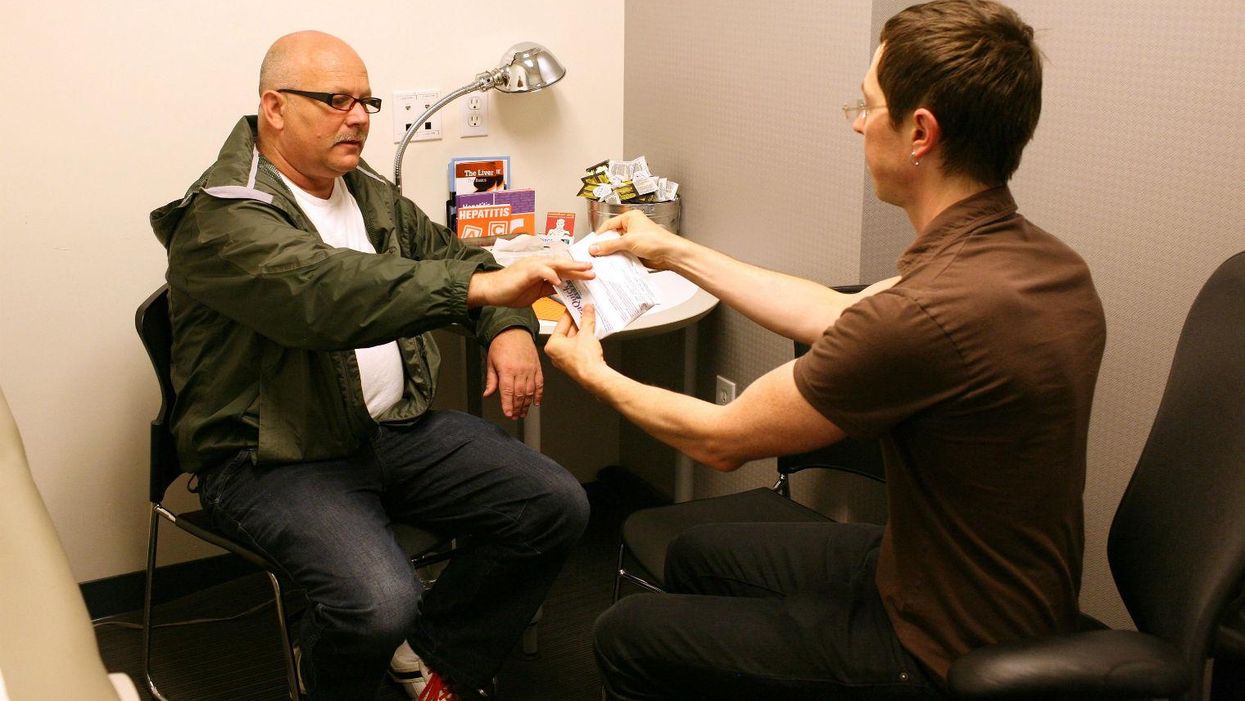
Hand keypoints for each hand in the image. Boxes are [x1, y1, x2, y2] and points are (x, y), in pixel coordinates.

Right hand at [468, 257, 593, 307]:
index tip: (589, 275)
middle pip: (562, 264)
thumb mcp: (535, 291)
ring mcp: (532, 266)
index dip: (576, 271)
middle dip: (579, 267)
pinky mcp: (525, 271)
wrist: (490, 290)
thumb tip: (563, 289)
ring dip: (571, 267)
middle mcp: (538, 264)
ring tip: (584, 271)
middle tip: (593, 270)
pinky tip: (559, 281)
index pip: (563, 269)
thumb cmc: (509, 290)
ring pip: (555, 264)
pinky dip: (551, 275)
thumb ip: (549, 288)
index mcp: (541, 268)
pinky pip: (541, 271)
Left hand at [484, 327, 541, 418]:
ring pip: (530, 391)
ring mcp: (530, 369)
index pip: (508, 392)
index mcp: (507, 370)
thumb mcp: (491, 362)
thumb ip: (491, 380)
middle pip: (520, 394)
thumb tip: (488, 394)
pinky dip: (539, 394)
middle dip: (517, 408)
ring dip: (527, 404)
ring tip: (523, 413)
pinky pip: (540, 384)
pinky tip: (536, 402)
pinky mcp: (537, 367)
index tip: (508, 414)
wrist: (513, 330)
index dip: (508, 405)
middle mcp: (520, 370)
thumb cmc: (501, 344)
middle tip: (515, 416)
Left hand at [545, 304, 608, 385]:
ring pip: (573, 339)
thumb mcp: (586, 333)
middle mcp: (556, 353)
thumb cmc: (585, 361)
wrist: (595, 376)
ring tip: (590, 320)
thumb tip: (587, 310)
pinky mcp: (574, 363)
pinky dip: (584, 339)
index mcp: (552, 345)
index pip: (561, 323)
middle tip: (585, 311)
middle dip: (578, 321)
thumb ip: (586, 319)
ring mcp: (565, 359)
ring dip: (582, 330)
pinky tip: (592, 332)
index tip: (575, 306)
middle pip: (567, 331)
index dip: (570, 313)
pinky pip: (577, 346)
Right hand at [592, 210, 684, 269]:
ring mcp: (634, 240)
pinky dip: (619, 259)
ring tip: (601, 261)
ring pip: (618, 247)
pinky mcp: (637, 251)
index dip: (600, 235)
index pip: (609, 224)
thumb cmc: (655, 240)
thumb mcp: (628, 241)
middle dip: (605, 246)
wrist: (670, 254)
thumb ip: (609, 245)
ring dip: (612, 254)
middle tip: (595, 254)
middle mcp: (632, 227)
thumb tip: (595, 248)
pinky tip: (612, 265)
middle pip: (612, 236)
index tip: (591, 244)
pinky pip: (624, 254)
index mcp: (630, 218)